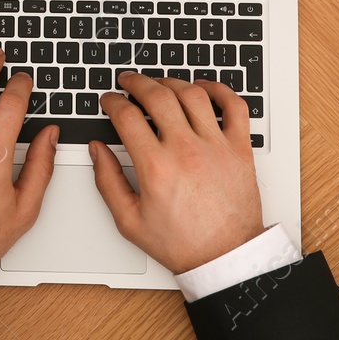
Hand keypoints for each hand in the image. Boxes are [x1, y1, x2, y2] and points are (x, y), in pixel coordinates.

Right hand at [90, 72, 263, 274]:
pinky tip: (204, 88)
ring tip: (160, 84)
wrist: (226, 258)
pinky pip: (234, 106)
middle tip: (128, 81)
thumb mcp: (129, 221)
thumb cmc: (183, 244)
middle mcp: (186, 150)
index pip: (127, 116)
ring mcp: (216, 146)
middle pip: (157, 95)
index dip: (112, 102)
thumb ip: (107, 181)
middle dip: (136, 82)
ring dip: (172, 81)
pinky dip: (219, 90)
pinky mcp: (240, 149)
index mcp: (156, 167)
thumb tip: (97, 151)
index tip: (109, 101)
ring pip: (192, 94)